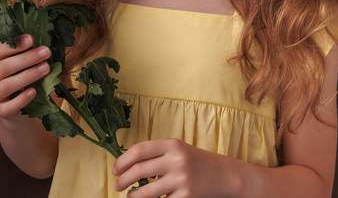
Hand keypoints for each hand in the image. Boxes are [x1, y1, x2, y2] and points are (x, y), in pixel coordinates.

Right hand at [0, 34, 51, 121]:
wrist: (16, 104)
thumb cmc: (18, 74)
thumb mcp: (17, 59)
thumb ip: (23, 49)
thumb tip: (39, 35)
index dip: (14, 44)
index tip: (31, 39)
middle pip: (4, 67)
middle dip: (27, 58)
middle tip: (46, 51)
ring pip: (7, 86)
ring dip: (28, 75)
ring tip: (46, 68)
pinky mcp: (0, 111)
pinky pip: (10, 106)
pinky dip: (22, 99)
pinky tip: (33, 91)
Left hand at [112, 138, 234, 197]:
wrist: (222, 174)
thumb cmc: (193, 161)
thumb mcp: (176, 149)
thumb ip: (156, 153)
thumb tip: (127, 164)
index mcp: (172, 144)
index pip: (140, 150)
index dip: (123, 160)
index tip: (115, 169)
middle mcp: (176, 160)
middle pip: (139, 170)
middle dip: (123, 180)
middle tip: (117, 185)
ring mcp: (181, 180)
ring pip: (146, 192)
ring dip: (133, 196)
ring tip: (129, 196)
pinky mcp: (186, 197)